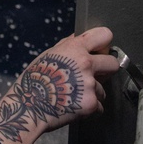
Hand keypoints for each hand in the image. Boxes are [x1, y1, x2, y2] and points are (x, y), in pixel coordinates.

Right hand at [0, 28, 117, 143]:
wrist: (29, 106)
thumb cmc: (34, 79)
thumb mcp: (49, 54)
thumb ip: (67, 46)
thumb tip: (79, 38)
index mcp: (75, 48)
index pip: (104, 35)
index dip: (104, 43)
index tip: (101, 50)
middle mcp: (86, 64)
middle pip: (113, 63)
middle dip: (107, 69)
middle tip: (97, 75)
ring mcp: (90, 85)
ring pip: (103, 89)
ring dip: (93, 93)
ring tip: (76, 96)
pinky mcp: (91, 104)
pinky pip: (98, 106)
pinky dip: (90, 108)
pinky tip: (76, 106)